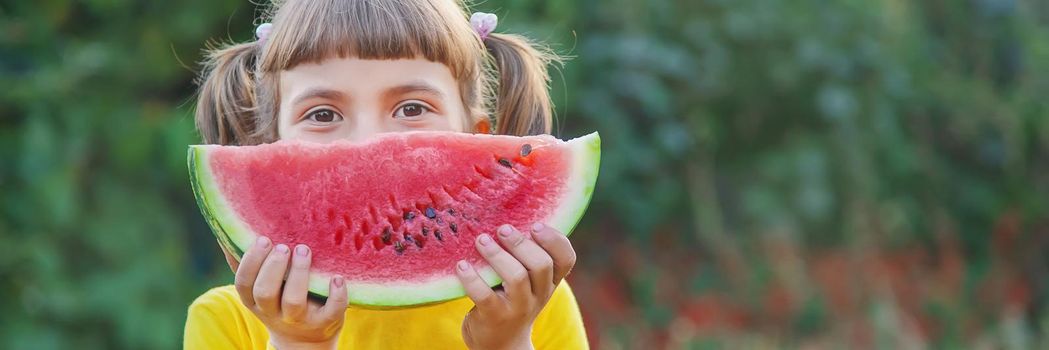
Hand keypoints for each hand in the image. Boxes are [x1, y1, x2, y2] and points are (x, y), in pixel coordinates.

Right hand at [221, 238, 347, 349]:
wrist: (305, 343)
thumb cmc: (280, 303)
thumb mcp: (260, 291)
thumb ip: (247, 266)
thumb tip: (226, 232)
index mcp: (256, 302)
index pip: (244, 284)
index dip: (251, 262)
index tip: (263, 239)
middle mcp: (275, 312)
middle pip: (265, 293)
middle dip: (273, 267)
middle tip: (283, 246)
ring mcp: (300, 319)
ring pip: (294, 301)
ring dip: (299, 274)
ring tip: (304, 250)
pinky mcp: (325, 323)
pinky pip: (331, 311)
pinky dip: (336, 295)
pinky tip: (337, 277)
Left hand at [454, 223, 576, 349]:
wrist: (500, 345)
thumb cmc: (512, 302)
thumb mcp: (528, 283)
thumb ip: (526, 257)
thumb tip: (507, 216)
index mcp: (550, 282)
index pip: (567, 259)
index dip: (555, 240)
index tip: (536, 225)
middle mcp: (539, 295)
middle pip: (541, 265)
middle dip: (522, 243)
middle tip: (503, 229)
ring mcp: (518, 308)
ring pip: (516, 277)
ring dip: (497, 255)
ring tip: (481, 240)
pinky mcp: (495, 317)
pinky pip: (485, 295)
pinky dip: (472, 278)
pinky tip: (461, 265)